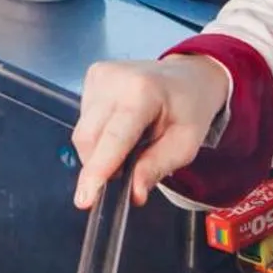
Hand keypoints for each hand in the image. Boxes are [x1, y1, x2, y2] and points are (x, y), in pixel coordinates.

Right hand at [71, 55, 230, 208]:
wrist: (188, 76)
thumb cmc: (189, 110)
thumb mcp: (185, 145)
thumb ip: (157, 167)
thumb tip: (134, 193)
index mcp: (143, 92)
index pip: (114, 137)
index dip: (98, 169)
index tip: (85, 199)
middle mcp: (115, 78)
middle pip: (89, 138)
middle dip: (101, 165)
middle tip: (129, 168)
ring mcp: (101, 74)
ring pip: (83, 133)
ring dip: (101, 150)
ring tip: (131, 141)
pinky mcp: (93, 75)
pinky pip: (84, 120)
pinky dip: (100, 134)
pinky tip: (121, 125)